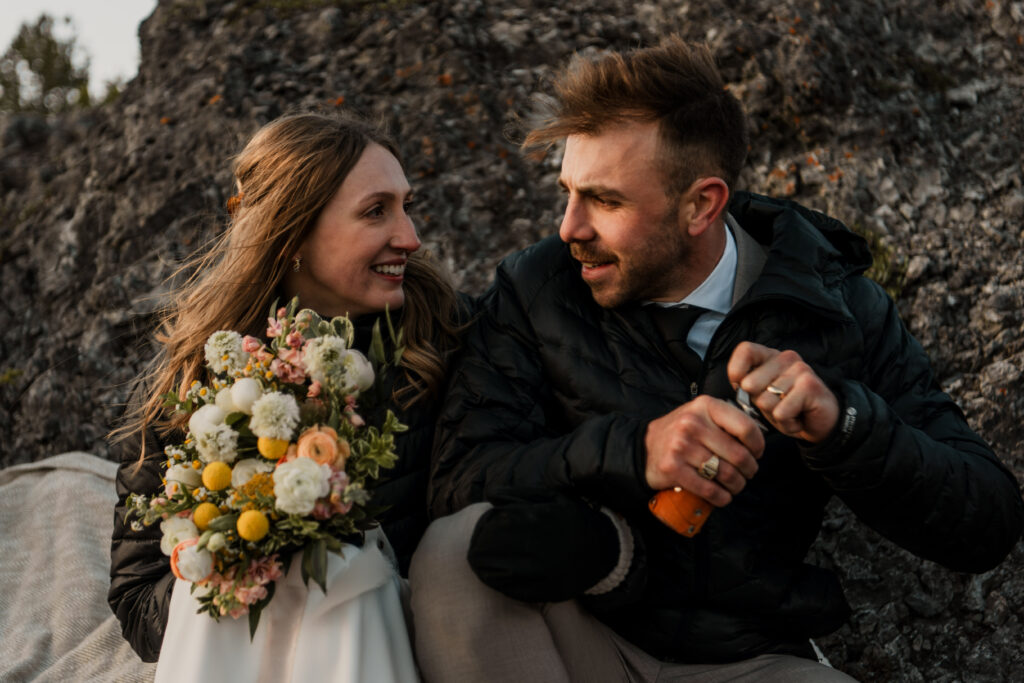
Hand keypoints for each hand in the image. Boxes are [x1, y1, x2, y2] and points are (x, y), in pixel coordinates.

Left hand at [467, 488, 619, 602]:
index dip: (482, 530)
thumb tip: (491, 496)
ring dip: (484, 568)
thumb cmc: (573, 520)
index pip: (495, 525)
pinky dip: (498, 583)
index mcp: (538, 520)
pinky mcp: (546, 590)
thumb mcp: (552, 498)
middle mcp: (538, 547)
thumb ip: (520, 494)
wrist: (605, 550)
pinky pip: (513, 590)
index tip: (478, 532)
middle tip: (474, 550)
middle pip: (493, 550)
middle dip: (480, 549)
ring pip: (499, 573)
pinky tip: (492, 577)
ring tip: (478, 564)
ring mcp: (542, 572)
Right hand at [644, 395, 764, 506]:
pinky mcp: (672, 468)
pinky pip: (709, 489)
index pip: (745, 427)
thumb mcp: (702, 415)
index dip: (758, 445)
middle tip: (748, 473)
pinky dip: (722, 497)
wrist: (644, 447)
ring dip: (737, 485)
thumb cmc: (681, 432)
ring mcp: (681, 446)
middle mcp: (692, 423)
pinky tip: (723, 496)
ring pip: (726, 474)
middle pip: (739, 455)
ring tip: (736, 485)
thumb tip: (758, 442)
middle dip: (750, 469)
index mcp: (705, 406)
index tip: (757, 453)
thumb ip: (727, 422)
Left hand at [727, 342, 838, 442]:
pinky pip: (780, 413)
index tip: (741, 387)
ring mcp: (800, 369)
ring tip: (789, 412)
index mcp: (771, 356)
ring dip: (774, 416)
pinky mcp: (810, 386)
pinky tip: (798, 419)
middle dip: (758, 403)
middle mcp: (785, 358)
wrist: (820, 423)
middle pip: (749, 383)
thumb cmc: (787, 408)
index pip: (745, 350)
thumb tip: (739, 384)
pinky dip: (786, 424)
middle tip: (777, 405)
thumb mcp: (761, 395)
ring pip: (765, 401)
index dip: (736, 371)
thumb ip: (747, 385)